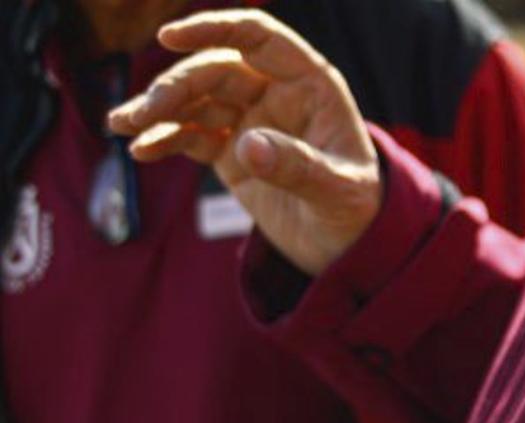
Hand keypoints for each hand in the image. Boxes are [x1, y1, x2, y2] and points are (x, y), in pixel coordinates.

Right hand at [108, 10, 380, 275]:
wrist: (349, 246)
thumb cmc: (357, 209)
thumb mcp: (338, 191)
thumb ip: (298, 166)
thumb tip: (248, 145)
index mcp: (310, 85)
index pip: (259, 39)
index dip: (215, 29)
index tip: (170, 36)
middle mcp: (276, 94)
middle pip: (215, 71)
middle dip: (174, 88)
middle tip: (142, 114)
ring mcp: (250, 121)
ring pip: (196, 101)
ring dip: (158, 111)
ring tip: (122, 126)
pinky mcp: (231, 152)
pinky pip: (191, 136)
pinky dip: (165, 140)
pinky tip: (141, 150)